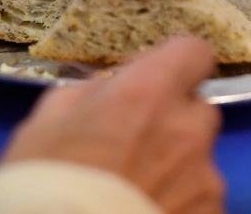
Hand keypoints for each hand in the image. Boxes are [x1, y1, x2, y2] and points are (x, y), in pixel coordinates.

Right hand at [0, 37, 225, 213]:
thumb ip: (90, 94)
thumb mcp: (46, 124)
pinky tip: (147, 209)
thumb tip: (109, 88)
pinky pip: (202, 198)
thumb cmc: (47, 186)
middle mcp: (185, 129)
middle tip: (137, 144)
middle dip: (173, 120)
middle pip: (198, 109)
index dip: (176, 64)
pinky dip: (182, 202)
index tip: (153, 81)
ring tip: (136, 188)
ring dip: (177, 166)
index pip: (194, 52)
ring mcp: (205, 178)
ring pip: (199, 158)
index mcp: (146, 93)